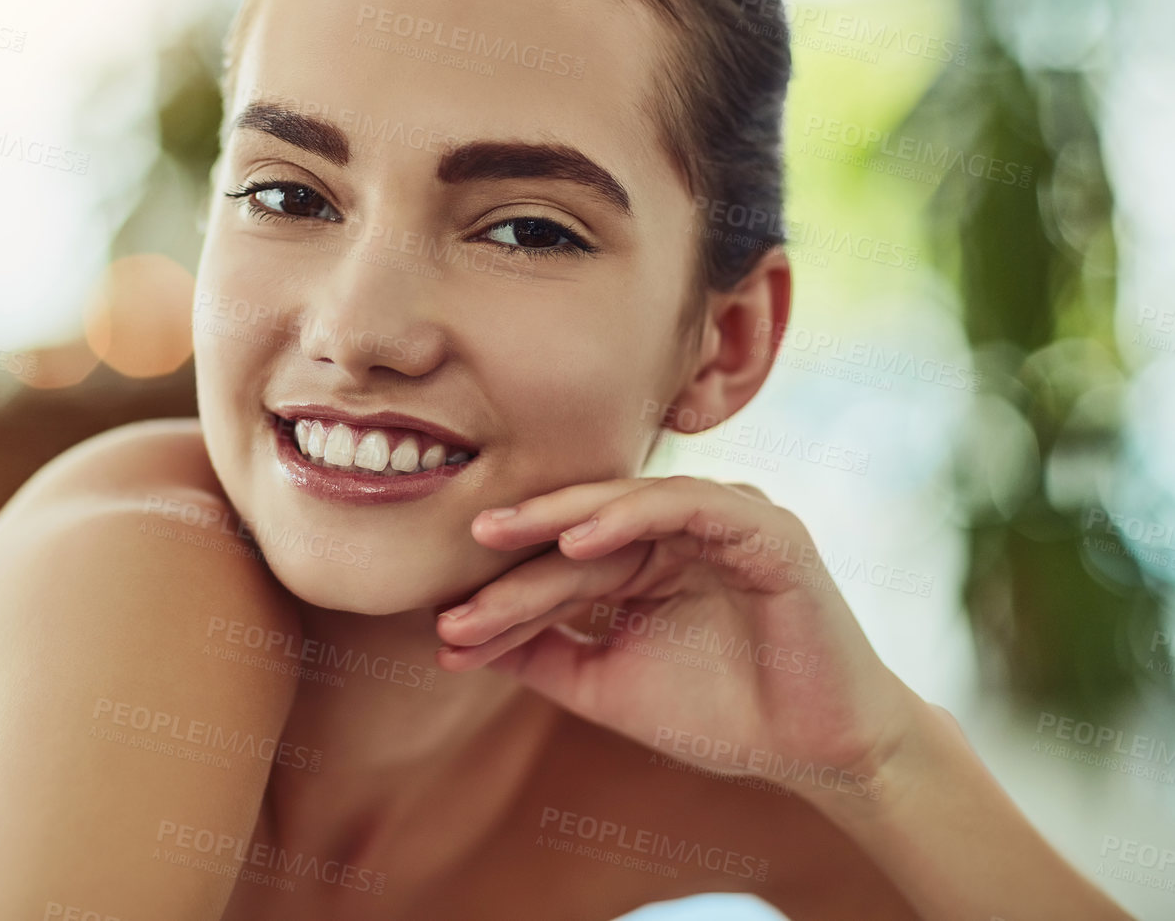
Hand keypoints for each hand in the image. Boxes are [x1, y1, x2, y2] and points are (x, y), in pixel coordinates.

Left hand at [434, 475, 923, 808]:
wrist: (816, 753)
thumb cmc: (719, 715)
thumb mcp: (607, 683)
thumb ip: (543, 654)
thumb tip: (458, 640)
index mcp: (643, 559)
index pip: (559, 565)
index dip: (502, 592)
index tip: (442, 625)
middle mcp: (677, 530)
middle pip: (582, 528)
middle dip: (517, 543)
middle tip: (456, 547)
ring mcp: (720, 520)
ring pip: (625, 506)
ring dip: (559, 521)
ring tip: (498, 535)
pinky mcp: (762, 526)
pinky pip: (686, 505)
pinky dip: (630, 515)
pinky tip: (579, 541)